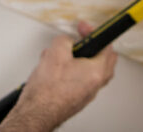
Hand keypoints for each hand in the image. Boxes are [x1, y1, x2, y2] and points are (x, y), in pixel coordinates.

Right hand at [0, 21, 116, 131]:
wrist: (35, 114)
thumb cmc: (46, 91)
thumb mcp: (55, 52)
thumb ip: (65, 40)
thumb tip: (66, 41)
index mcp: (97, 72)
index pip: (107, 46)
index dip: (93, 32)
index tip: (84, 28)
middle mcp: (95, 84)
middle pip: (100, 59)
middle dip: (88, 46)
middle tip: (78, 40)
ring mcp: (86, 93)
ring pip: (86, 70)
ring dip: (75, 59)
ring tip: (58, 56)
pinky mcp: (75, 99)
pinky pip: (76, 80)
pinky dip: (68, 72)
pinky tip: (53, 70)